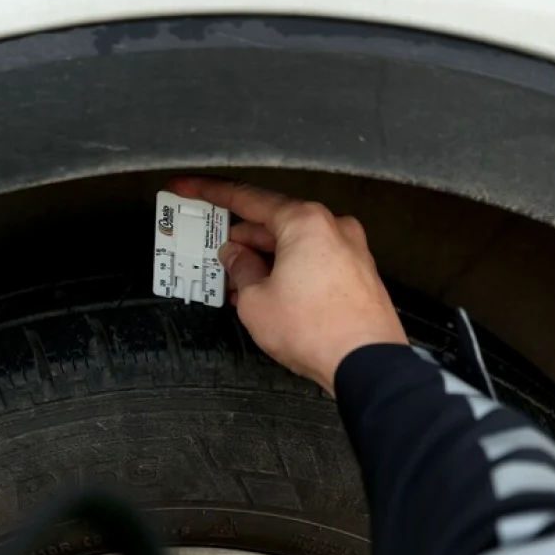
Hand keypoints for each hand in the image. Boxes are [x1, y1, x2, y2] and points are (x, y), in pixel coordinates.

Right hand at [169, 177, 407, 394]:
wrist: (367, 365)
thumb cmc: (318, 331)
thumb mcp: (256, 300)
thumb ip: (239, 269)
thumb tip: (235, 257)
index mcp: (305, 222)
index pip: (246, 198)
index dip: (209, 192)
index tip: (188, 188)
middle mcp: (332, 228)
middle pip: (271, 223)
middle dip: (238, 239)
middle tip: (211, 250)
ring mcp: (349, 251)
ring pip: (291, 245)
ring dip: (260, 259)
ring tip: (234, 282)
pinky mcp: (356, 274)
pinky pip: (310, 261)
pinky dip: (284, 270)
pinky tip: (264, 291)